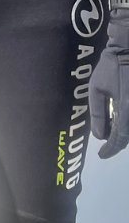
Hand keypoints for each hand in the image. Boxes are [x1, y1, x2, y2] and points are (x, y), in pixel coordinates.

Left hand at [91, 13, 128, 158]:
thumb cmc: (110, 66)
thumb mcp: (97, 88)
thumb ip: (98, 113)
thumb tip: (100, 136)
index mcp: (127, 109)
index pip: (120, 138)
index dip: (111, 149)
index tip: (102, 155)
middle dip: (119, 141)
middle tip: (107, 143)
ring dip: (124, 132)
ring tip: (113, 131)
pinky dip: (128, 122)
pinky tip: (119, 117)